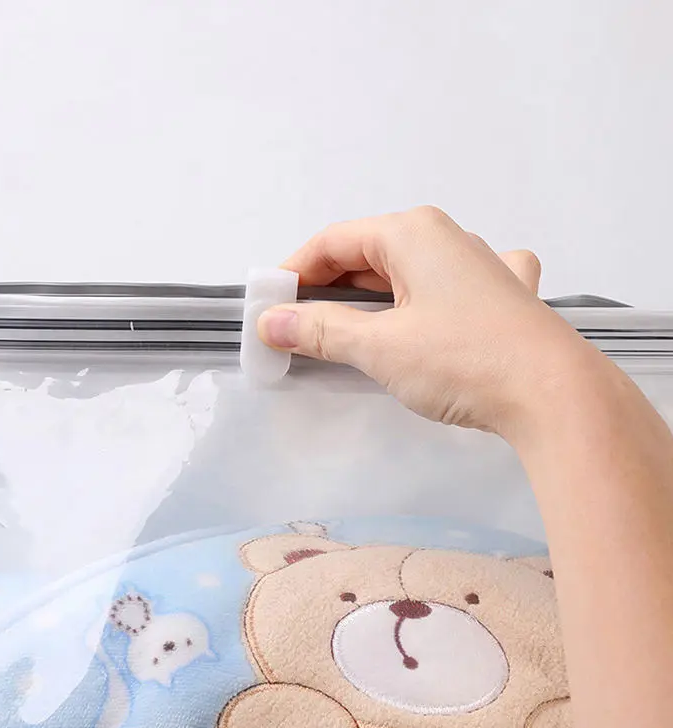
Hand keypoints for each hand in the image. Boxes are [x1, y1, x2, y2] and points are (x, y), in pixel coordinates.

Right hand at [258, 206, 590, 438]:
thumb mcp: (379, 346)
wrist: (555, 395)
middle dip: (328, 289)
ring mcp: (480, 265)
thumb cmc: (466, 360)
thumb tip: (274, 322)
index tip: (271, 305)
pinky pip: (445, 288)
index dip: (294, 272)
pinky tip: (423, 317)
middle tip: (297, 327)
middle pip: (367, 255)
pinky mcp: (501, 297)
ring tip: (342, 334)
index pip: (333, 242)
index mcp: (413, 233)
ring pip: (405, 273)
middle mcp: (446, 238)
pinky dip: (419, 303)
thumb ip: (321, 330)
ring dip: (369, 300)